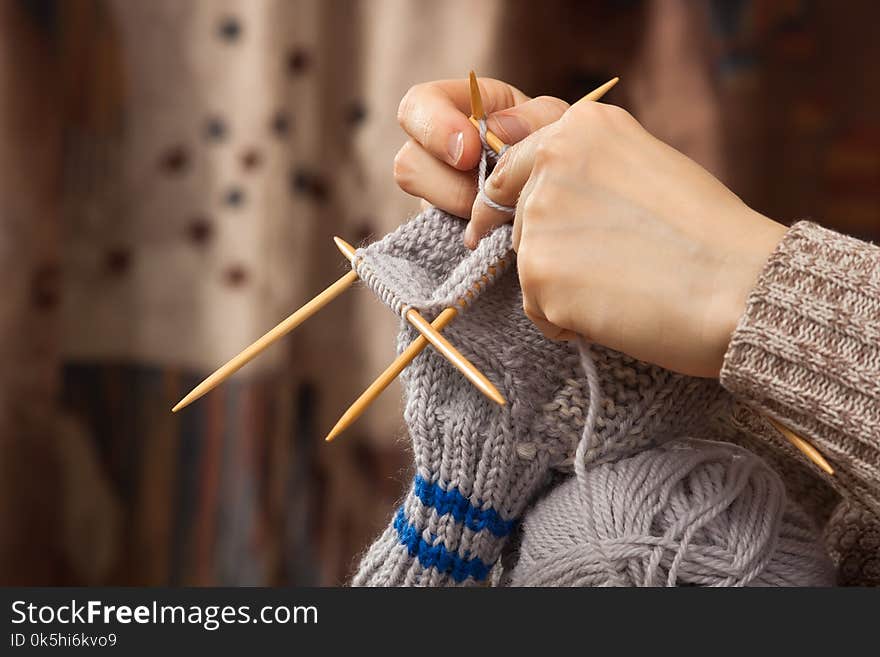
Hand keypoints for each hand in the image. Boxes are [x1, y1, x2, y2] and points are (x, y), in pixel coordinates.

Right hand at [393, 76, 568, 217]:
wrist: (566, 193)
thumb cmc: (560, 148)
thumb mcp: (556, 122)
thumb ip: (533, 117)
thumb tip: (493, 131)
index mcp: (463, 106)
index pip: (417, 105)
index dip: (434, 128)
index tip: (469, 153)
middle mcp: (440, 149)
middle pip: (408, 164)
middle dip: (450, 184)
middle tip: (489, 193)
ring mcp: (439, 191)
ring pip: (422, 203)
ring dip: (463, 210)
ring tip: (503, 209)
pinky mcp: (447, 226)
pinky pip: (441, 234)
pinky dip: (471, 232)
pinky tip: (498, 228)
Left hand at [474, 96, 786, 377]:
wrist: (739, 286)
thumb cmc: (707, 234)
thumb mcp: (645, 165)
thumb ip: (586, 166)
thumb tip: (532, 188)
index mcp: (580, 128)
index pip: (512, 164)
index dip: (503, 200)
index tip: (492, 223)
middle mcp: (551, 164)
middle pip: (520, 221)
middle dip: (550, 251)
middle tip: (611, 268)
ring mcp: (541, 219)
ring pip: (528, 266)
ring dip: (561, 286)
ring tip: (621, 287)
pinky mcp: (539, 273)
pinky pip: (537, 307)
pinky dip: (565, 319)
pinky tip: (613, 311)